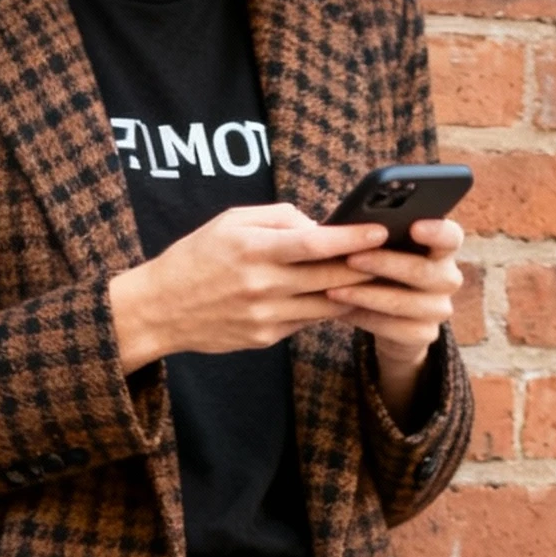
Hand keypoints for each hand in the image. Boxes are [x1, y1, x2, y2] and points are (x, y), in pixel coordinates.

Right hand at [109, 204, 390, 371]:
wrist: (160, 310)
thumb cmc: (197, 257)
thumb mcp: (231, 221)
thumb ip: (278, 218)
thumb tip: (319, 226)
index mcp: (253, 249)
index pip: (314, 244)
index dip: (351, 239)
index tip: (380, 232)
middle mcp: (262, 286)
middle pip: (329, 277)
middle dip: (365, 267)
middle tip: (394, 256)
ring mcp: (265, 317)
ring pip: (325, 305)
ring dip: (354, 292)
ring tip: (379, 278)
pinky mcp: (265, 338)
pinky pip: (306, 321)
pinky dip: (326, 308)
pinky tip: (341, 296)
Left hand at [324, 216, 464, 423]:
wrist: (391, 318)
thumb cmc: (384, 270)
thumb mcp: (385, 250)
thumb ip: (379, 237)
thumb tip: (348, 226)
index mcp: (443, 249)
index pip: (451, 237)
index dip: (436, 232)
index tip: (414, 226)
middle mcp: (448, 278)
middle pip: (422, 271)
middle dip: (384, 264)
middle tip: (351, 259)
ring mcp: (439, 309)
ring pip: (403, 303)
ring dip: (366, 296)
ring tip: (334, 289)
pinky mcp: (425, 334)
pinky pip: (394, 329)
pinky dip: (364, 318)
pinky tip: (342, 311)